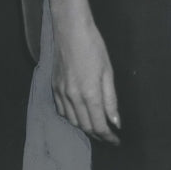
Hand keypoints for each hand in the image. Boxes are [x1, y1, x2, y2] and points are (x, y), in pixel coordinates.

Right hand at [52, 12, 120, 145]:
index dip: (109, 137)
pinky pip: (62, 111)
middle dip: (98, 134)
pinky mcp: (54, 87)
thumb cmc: (94, 45)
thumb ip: (111, 99)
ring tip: (96, 125)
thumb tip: (116, 121)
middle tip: (109, 135)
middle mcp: (73, 97)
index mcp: (89, 93)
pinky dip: (72, 117)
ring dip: (85, 127)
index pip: (99, 125)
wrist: (70, 29)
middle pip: (85, 126)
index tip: (116, 140)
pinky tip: (79, 113)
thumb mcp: (108, 71)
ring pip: (73, 121)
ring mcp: (61, 93)